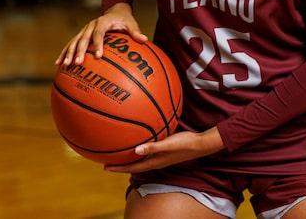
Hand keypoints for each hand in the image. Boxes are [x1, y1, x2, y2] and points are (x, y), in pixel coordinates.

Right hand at [54, 3, 146, 65]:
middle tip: (78, 63)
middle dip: (80, 51)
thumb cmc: (124, 20)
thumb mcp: (131, 23)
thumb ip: (136, 31)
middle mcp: (91, 25)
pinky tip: (59, 64)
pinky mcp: (81, 35)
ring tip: (65, 65)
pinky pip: (71, 44)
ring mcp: (84, 30)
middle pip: (83, 38)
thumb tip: (145, 40)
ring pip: (74, 41)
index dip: (98, 44)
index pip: (98, 33)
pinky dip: (65, 53)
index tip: (98, 56)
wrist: (114, 11)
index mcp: (102, 21)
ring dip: (69, 53)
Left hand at [103, 127, 224, 173]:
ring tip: (118, 149)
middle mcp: (155, 160)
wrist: (200, 143)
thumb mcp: (169, 144)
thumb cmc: (185, 143)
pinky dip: (139, 146)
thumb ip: (154, 147)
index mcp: (154, 162)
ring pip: (139, 158)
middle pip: (133, 164)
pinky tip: (138, 136)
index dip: (118, 168)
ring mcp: (159, 156)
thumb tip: (136, 150)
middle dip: (120, 163)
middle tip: (106, 158)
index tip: (104, 166)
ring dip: (128, 155)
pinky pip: (146, 149)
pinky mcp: (163, 149)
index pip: (132, 168)